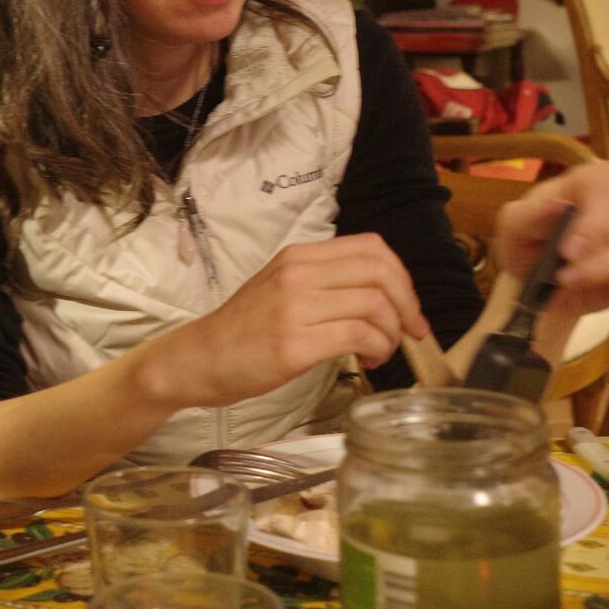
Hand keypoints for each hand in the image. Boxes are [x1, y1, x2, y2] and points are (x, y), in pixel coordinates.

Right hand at [173, 234, 428, 404]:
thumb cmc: (243, 330)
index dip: (401, 276)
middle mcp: (298, 274)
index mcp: (298, 256)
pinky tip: (368, 361)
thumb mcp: (281, 288)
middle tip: (410, 332)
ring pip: (374, 305)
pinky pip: (358, 337)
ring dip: (392, 333)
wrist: (199, 358)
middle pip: (380, 273)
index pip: (371, 247)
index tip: (407, 306)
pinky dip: (377, 349)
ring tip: (382, 352)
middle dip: (407, 306)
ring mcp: (295, 307)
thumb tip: (382, 297)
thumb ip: (324, 282)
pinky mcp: (295, 344)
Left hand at [494, 161, 608, 320]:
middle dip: (603, 252)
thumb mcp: (514, 226)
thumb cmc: (528, 242)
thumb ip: (531, 214)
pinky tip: (606, 288)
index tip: (568, 251)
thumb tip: (555, 204)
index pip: (606, 185)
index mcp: (590, 181)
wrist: (538, 283)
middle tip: (565, 276)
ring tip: (573, 284)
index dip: (594, 219)